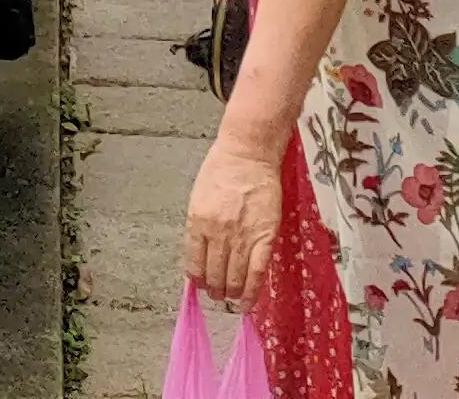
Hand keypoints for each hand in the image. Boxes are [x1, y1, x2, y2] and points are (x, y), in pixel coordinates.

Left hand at [185, 132, 283, 304]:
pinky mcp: (264, 237)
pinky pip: (257, 273)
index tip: (200, 286)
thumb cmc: (222, 170)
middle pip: (214, 275)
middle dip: (214, 290)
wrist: (249, 153)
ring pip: (234, 278)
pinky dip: (251, 292)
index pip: (193, 264)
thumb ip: (199, 227)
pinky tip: (247, 304)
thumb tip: (199, 255)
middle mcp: (217, 233)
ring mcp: (242, 236)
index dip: (197, 280)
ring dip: (231, 294)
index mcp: (197, 222)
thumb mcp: (199, 198)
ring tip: (230, 298)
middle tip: (217, 295)